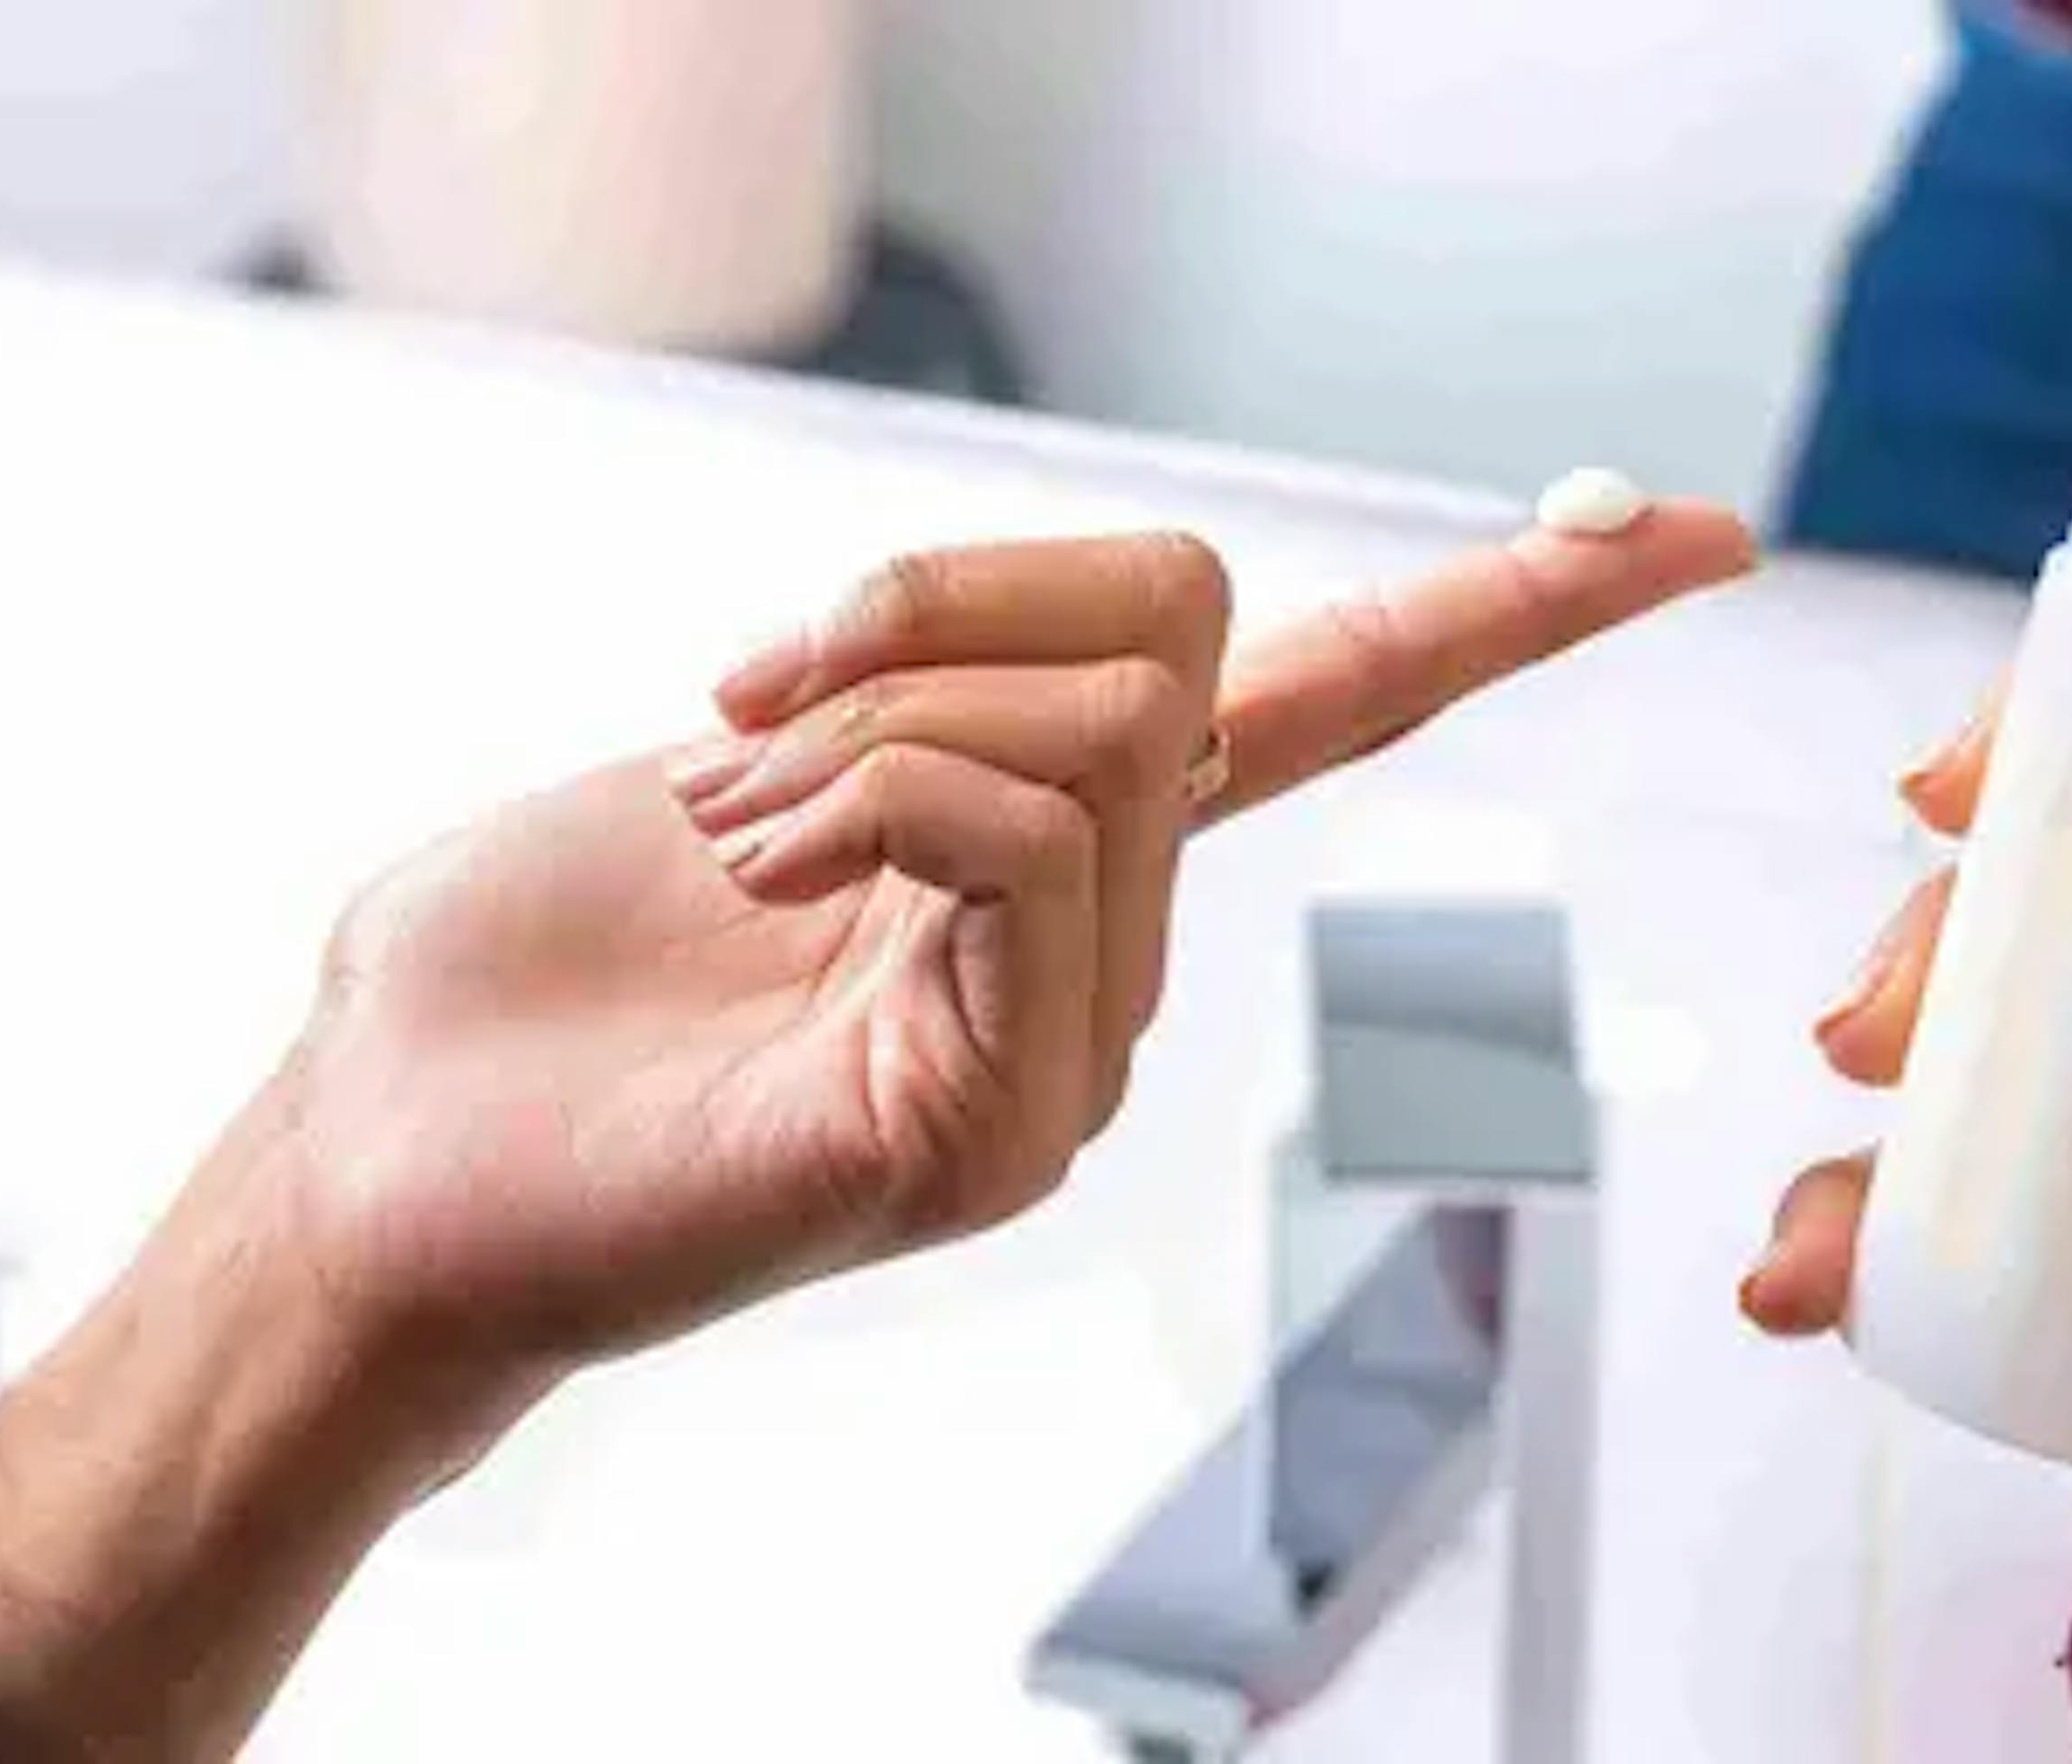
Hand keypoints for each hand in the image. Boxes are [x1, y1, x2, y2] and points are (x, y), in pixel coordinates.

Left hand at [0, 504, 1750, 1759]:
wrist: (383, 1169)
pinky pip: (1025, 828)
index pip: (1336, 705)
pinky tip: (756, 875)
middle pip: (1181, 622)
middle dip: (945, 594)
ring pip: (1105, 718)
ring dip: (871, 704)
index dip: (1514, 608)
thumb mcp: (738, 744)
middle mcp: (1110, 953)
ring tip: (726, 819)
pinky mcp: (1012, 1119)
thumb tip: (996, 648)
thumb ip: (919, 683)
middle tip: (753, 690)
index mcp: (1059, 851)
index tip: (1688, 533)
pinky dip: (866, 788)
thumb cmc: (530, 976)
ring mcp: (1078, 1046)